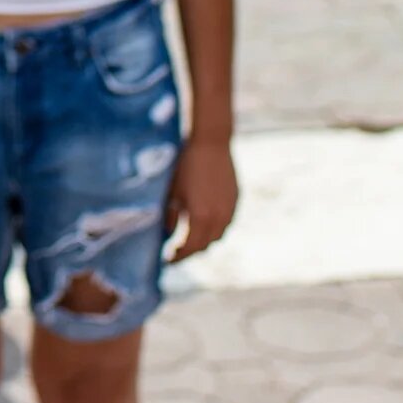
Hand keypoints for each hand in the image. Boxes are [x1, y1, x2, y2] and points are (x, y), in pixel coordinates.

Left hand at [166, 136, 238, 262]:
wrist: (211, 143)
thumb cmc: (185, 165)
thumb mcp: (172, 192)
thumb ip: (170, 216)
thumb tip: (168, 232)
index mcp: (199, 218)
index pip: (188, 248)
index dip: (177, 256)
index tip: (167, 259)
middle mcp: (218, 218)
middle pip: (204, 246)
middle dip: (189, 251)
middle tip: (175, 252)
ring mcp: (229, 210)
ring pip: (217, 236)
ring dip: (203, 241)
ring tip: (188, 239)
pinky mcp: (235, 201)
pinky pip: (225, 223)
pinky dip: (214, 228)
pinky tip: (203, 223)